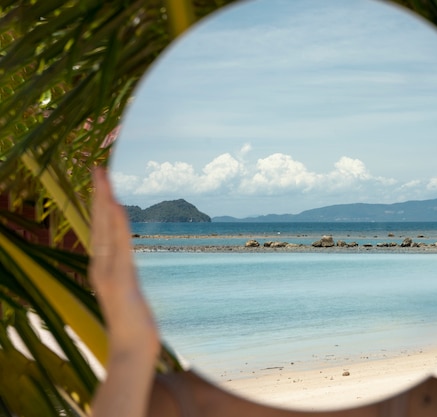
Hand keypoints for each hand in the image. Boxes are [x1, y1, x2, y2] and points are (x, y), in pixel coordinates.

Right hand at [89, 167, 158, 360]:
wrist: (132, 347)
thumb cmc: (133, 322)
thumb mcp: (129, 291)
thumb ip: (126, 274)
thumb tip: (128, 262)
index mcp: (103, 266)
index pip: (101, 228)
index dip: (100, 204)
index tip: (102, 182)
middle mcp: (101, 265)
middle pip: (98, 223)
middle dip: (99, 194)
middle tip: (98, 167)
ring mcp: (108, 272)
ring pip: (106, 229)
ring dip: (104, 201)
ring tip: (103, 176)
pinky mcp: (119, 280)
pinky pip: (119, 246)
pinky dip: (117, 225)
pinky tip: (117, 207)